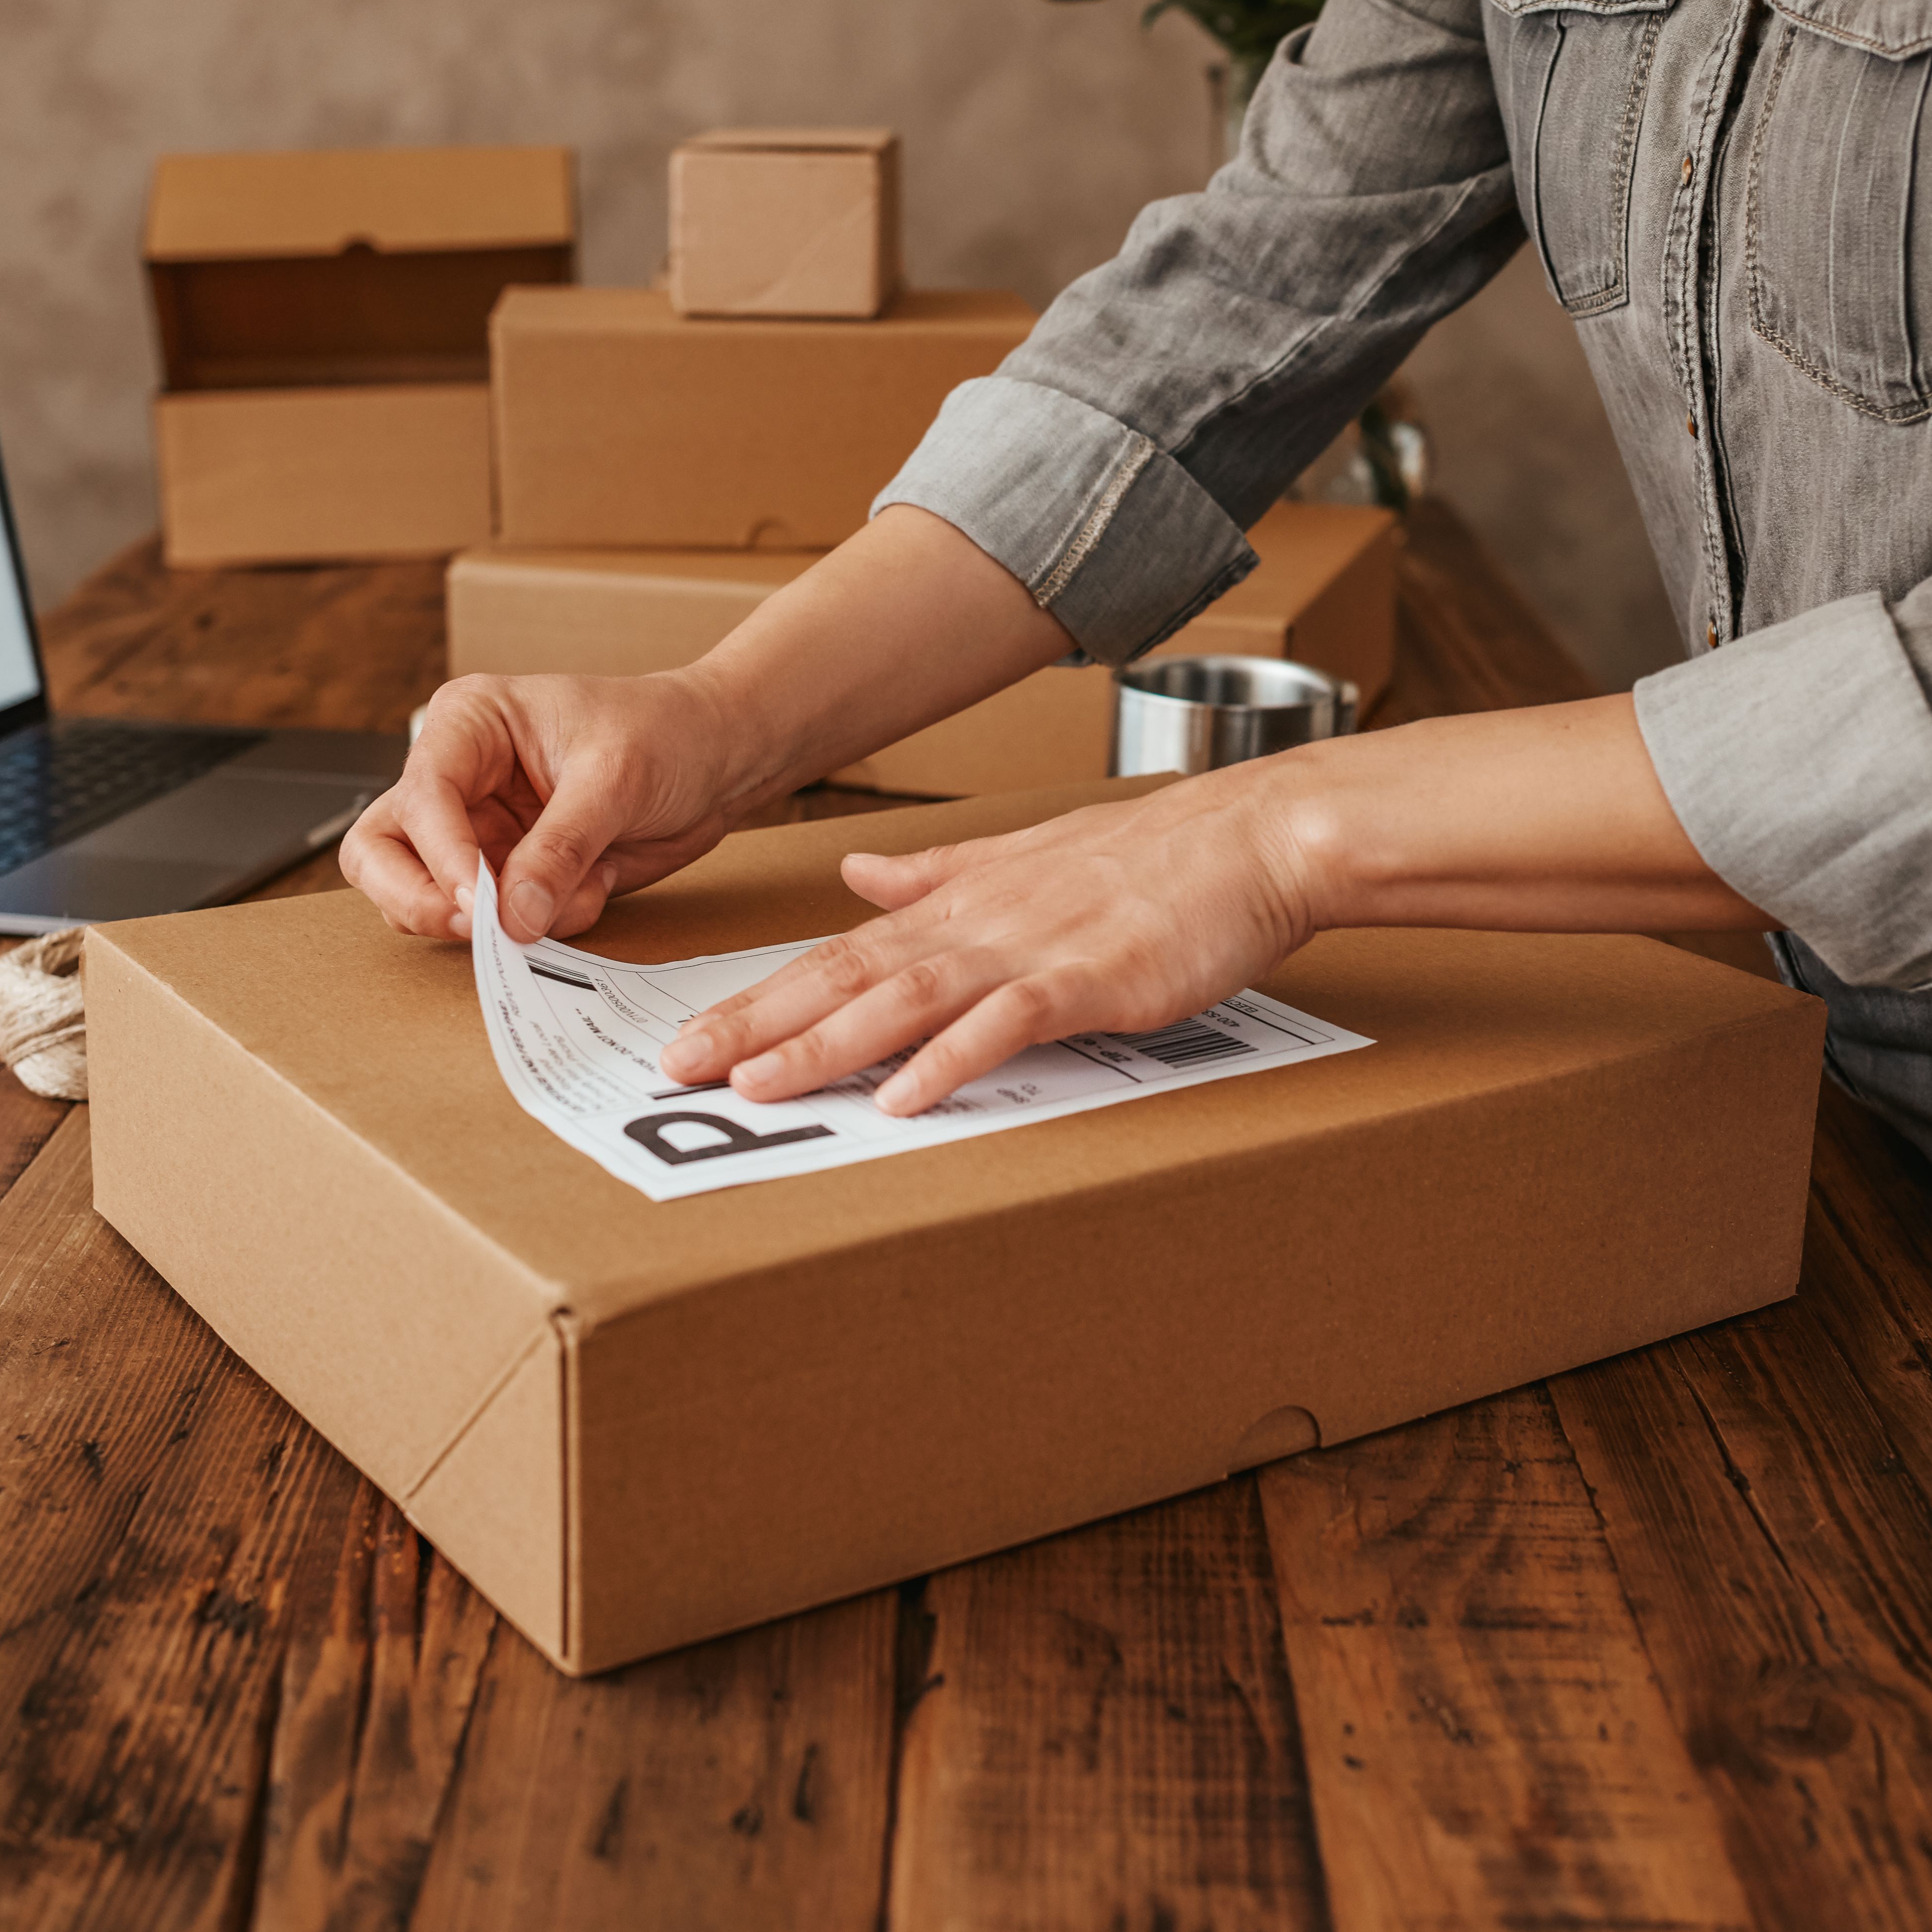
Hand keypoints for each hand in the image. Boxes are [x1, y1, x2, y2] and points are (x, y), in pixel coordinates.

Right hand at [340, 670, 740, 943]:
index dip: (443, 858)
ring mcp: (477, 832)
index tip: (483, 903)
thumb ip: (561, 848)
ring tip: (562, 901)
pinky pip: (493, 924)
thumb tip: (513, 916)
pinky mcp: (508, 874)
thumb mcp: (616, 778)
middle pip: (380, 852)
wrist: (718, 759)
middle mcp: (457, 779)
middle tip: (479, 929)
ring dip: (487, 922)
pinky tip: (592, 890)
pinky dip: (538, 927)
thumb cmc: (667, 733)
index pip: (420, 798)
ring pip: (422, 898)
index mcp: (469, 725)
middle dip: (419, 899)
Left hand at [658, 767, 1326, 1115]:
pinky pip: (1009, 1021)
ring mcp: (1033, 950)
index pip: (836, 956)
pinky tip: (905, 1095)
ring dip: (828, 1044)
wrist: (1253, 836)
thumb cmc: (1153, 860)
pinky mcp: (1092, 978)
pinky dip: (954, 1058)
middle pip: (847, 977)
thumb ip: (936, 875)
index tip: (685, 1036)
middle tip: (677, 1069)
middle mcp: (978, 926)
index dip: (757, 997)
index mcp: (958, 906)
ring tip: (758, 1084)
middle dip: (757, 1024)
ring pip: (907, 998)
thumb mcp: (1025, 858)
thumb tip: (858, 877)